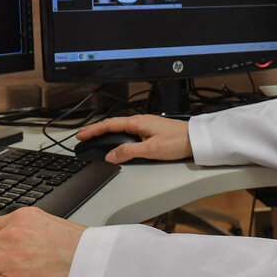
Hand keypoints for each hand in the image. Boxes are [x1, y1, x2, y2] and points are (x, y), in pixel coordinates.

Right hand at [77, 114, 192, 163]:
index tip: (81, 134)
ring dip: (106, 131)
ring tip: (95, 137)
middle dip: (96, 130)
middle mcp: (140, 121)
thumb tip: (111, 155)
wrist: (195, 139)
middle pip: (112, 124)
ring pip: (120, 127)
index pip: (109, 125)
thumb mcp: (151, 149)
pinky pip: (128, 131)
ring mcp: (145, 125)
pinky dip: (117, 134)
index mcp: (137, 122)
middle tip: (83, 135)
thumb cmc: (177, 141)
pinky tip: (116, 139)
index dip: (93, 130)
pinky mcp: (150, 131)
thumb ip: (129, 152)